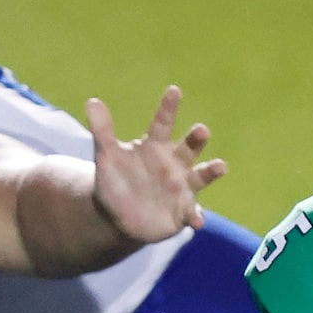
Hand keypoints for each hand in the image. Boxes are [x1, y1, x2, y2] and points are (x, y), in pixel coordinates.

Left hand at [89, 86, 225, 247]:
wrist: (118, 216)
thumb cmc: (117, 180)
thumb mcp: (107, 157)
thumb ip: (103, 131)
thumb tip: (92, 101)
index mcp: (156, 146)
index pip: (163, 123)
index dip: (168, 108)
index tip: (174, 90)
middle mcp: (174, 163)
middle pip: (189, 147)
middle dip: (196, 139)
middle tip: (202, 131)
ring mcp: (182, 186)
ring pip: (201, 176)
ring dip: (211, 171)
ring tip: (220, 166)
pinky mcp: (183, 211)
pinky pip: (193, 213)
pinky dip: (197, 216)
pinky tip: (197, 222)